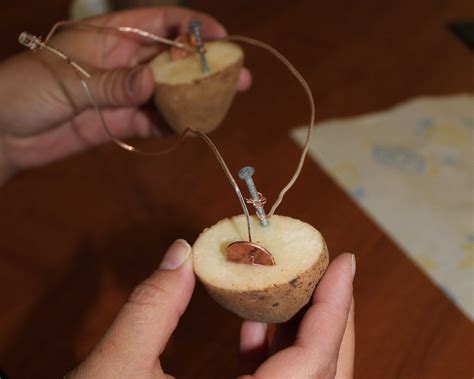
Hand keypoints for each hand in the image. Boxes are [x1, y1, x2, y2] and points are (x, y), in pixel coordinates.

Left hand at [0, 7, 250, 182]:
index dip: (191, 27)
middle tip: (237, 77)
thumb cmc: (25, 90)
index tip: (220, 37)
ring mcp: (124, 94)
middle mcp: (123, 63)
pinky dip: (172, 124)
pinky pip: (153, 121)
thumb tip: (154, 83)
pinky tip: (193, 127)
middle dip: (204, 68)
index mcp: (110, 37)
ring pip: (167, 93)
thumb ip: (114, 83)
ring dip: (194, 99)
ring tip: (223, 104)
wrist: (3, 135)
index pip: (159, 24)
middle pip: (171, 61)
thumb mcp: (69, 80)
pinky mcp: (120, 122)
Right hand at [68, 245, 353, 377]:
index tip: (345, 261)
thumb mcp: (115, 372)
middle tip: (328, 269)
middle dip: (331, 318)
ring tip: (292, 283)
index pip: (313, 362)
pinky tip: (254, 321)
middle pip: (323, 374)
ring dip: (302, 332)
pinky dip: (273, 353)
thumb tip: (181, 251)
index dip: (335, 308)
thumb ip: (152, 307)